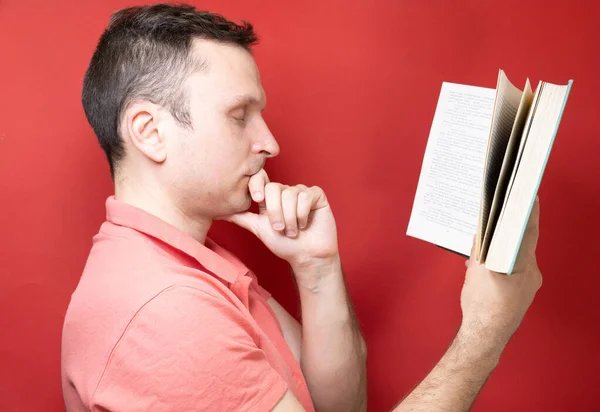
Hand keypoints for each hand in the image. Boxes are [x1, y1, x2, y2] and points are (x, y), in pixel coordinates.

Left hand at [220, 169, 338, 271]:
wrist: (307, 257)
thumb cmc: (284, 245)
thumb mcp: (258, 228)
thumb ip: (241, 217)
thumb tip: (218, 212)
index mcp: (271, 196)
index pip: (260, 178)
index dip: (257, 185)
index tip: (257, 200)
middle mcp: (285, 191)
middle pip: (274, 188)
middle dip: (275, 212)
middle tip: (280, 229)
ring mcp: (301, 192)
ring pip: (290, 194)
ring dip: (290, 218)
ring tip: (293, 231)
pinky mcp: (316, 195)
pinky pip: (306, 196)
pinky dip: (303, 214)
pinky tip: (305, 224)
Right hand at [459, 197, 542, 352]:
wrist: (485, 336)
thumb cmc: (484, 307)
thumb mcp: (477, 271)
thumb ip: (480, 249)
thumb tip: (481, 234)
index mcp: (524, 265)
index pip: (529, 230)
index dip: (529, 210)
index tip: (529, 193)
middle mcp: (531, 273)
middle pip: (522, 241)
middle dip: (510, 228)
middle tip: (500, 213)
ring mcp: (526, 283)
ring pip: (514, 256)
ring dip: (502, 246)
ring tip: (486, 240)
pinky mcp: (518, 291)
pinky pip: (510, 268)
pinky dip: (499, 261)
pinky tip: (484, 264)